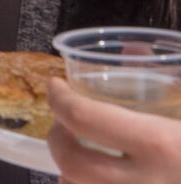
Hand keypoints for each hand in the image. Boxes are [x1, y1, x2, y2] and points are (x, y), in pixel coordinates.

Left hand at [47, 79, 180, 183]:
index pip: (85, 118)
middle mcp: (145, 182)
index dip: (60, 99)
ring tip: (80, 152)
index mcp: (160, 145)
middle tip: (64, 123)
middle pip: (72, 163)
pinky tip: (98, 177)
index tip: (56, 87)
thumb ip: (163, 84)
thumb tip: (132, 48)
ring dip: (69, 170)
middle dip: (57, 140)